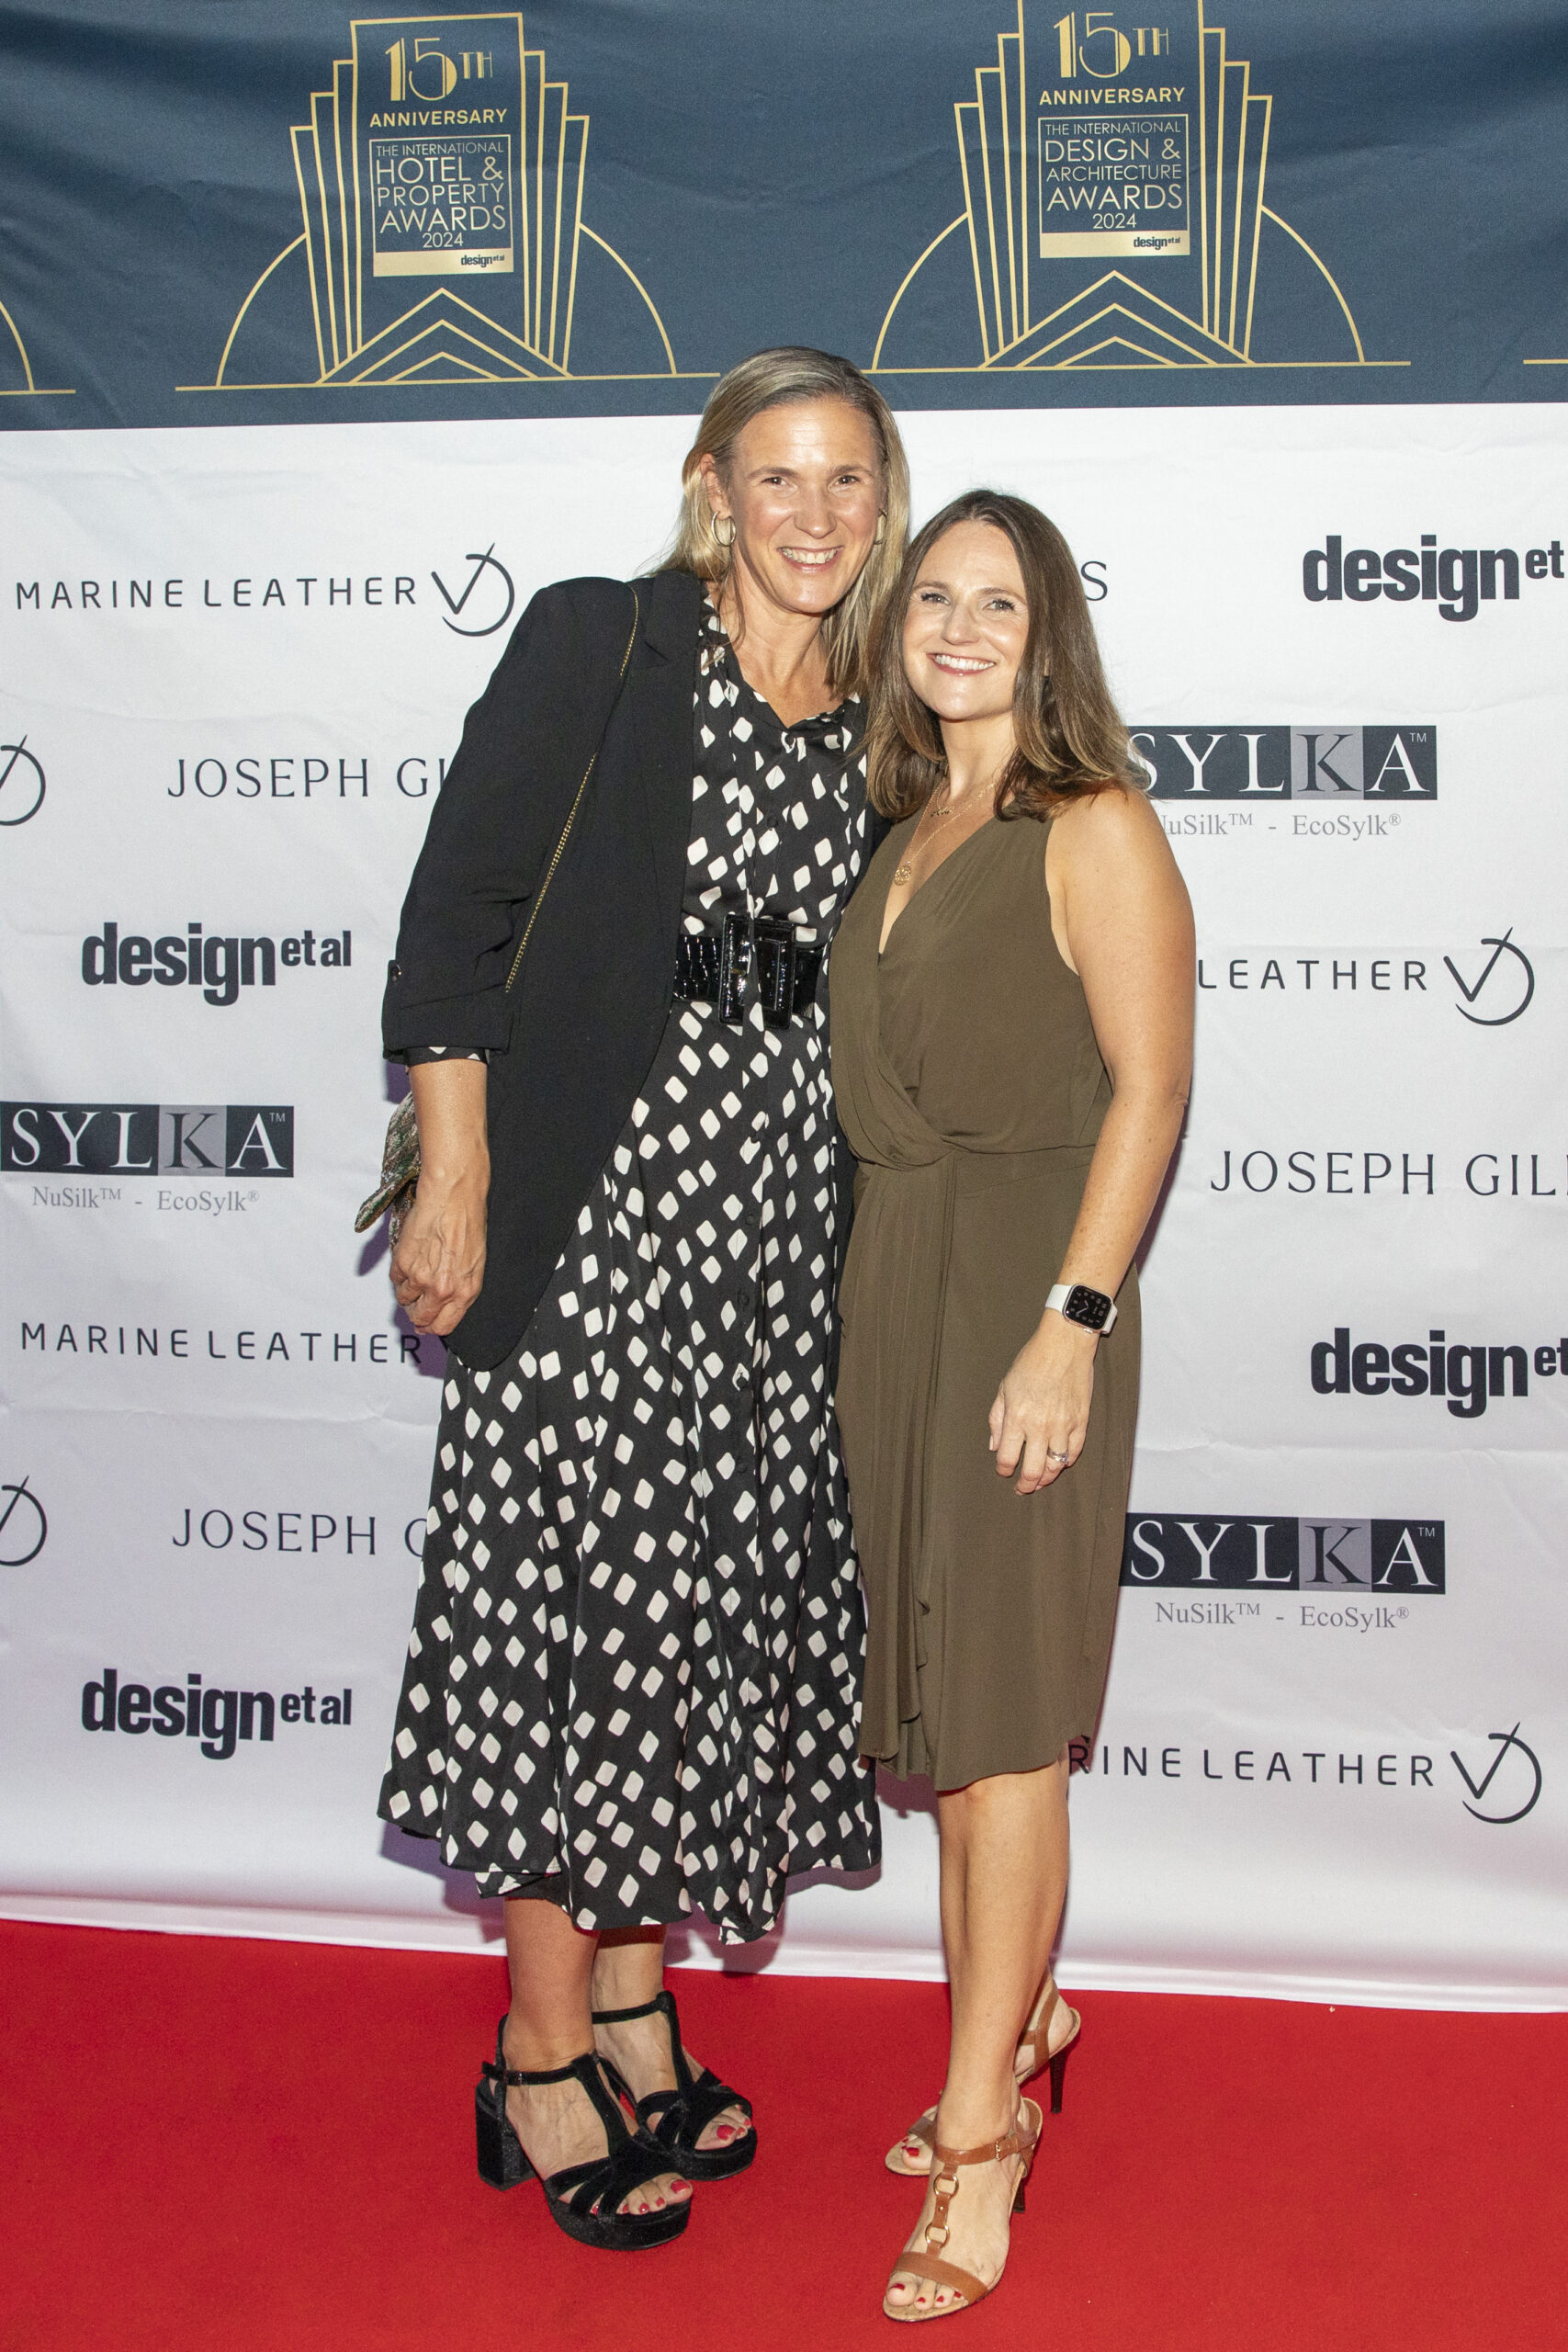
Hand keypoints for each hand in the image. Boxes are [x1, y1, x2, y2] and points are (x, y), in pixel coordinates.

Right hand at [390, 1172, 487, 1335]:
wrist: (453, 1198)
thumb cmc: (468, 1224)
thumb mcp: (475, 1263)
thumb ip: (460, 1289)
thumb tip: (445, 1305)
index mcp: (465, 1291)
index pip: (443, 1326)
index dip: (432, 1327)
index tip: (426, 1324)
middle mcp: (442, 1290)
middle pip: (420, 1319)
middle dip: (417, 1313)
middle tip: (417, 1302)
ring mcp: (420, 1278)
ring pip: (404, 1299)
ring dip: (408, 1290)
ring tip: (417, 1270)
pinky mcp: (402, 1263)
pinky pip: (395, 1279)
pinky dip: (400, 1272)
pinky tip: (412, 1256)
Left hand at [988, 1313, 1096, 1493]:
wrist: (1064, 1345)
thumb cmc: (1032, 1361)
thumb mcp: (1005, 1387)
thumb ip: (997, 1419)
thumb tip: (994, 1445)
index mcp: (1017, 1417)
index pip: (1008, 1458)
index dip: (1004, 1470)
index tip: (1003, 1472)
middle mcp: (1040, 1426)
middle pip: (1033, 1470)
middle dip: (1025, 1484)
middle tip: (1021, 1488)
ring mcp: (1063, 1426)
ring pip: (1055, 1466)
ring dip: (1046, 1478)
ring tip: (1040, 1481)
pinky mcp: (1081, 1421)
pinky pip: (1074, 1451)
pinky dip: (1066, 1462)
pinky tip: (1059, 1464)